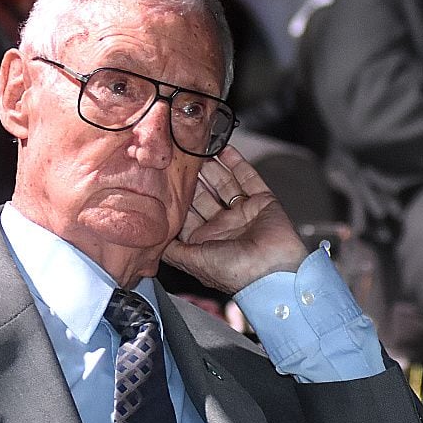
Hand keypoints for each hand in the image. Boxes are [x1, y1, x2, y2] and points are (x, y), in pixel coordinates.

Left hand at [164, 148, 309, 292]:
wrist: (272, 272)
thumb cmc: (235, 272)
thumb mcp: (192, 261)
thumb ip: (171, 250)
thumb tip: (150, 244)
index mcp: (206, 242)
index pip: (187, 215)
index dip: (176, 199)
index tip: (164, 181)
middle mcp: (224, 227)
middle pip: (204, 196)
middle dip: (192, 179)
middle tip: (180, 160)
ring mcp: (243, 214)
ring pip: (224, 185)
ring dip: (212, 168)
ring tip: (199, 149)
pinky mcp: (263, 203)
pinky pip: (249, 179)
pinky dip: (238, 164)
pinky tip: (225, 150)